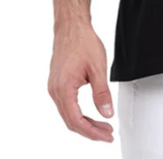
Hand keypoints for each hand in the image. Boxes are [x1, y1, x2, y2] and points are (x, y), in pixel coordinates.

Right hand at [48, 23, 113, 141]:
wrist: (72, 27)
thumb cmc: (83, 42)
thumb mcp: (98, 68)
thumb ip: (102, 93)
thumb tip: (106, 113)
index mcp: (64, 89)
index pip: (76, 121)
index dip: (92, 132)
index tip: (106, 135)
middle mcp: (55, 91)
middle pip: (71, 121)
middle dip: (90, 131)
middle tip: (108, 134)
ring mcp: (54, 87)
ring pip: (68, 115)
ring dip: (85, 123)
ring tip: (103, 126)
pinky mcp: (57, 84)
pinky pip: (66, 106)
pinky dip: (79, 114)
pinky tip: (90, 115)